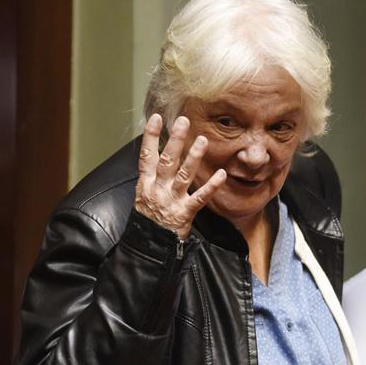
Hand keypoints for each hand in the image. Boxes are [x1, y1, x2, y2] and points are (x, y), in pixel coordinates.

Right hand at [135, 113, 226, 237]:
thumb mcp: (143, 196)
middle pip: (166, 161)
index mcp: (146, 184)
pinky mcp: (184, 214)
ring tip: (203, 140)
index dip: (150, 137)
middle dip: (175, 140)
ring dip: (193, 157)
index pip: (146, 156)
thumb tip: (158, 154)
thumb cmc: (149, 219)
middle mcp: (157, 190)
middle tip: (183, 121)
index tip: (156, 118)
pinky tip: (222, 174)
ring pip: (183, 175)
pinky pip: (200, 198)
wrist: (150, 246)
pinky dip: (211, 186)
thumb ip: (152, 177)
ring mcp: (171, 201)